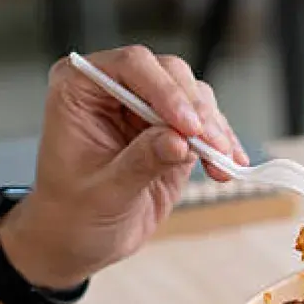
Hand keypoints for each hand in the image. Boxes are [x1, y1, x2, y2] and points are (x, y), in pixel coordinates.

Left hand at [0, 45, 249, 290]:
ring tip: (221, 164)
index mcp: (82, 89)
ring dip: (215, 130)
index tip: (187, 128)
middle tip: (212, 147)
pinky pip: (207, 127)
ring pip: (195, 97)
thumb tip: (178, 141)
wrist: (82, 236)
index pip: (131, 66)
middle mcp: (116, 90)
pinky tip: (227, 167)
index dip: (164, 90)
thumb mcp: (105, 190)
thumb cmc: (75, 211)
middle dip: (197, 111)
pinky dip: (222, 146)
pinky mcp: (174, 133)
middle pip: (171, 74)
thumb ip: (140, 162)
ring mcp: (148, 109)